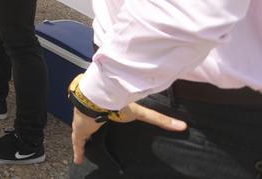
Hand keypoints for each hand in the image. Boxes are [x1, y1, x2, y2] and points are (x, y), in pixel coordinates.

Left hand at [71, 102, 186, 163]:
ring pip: (85, 135)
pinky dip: (78, 152)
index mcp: (109, 112)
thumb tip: (183, 126)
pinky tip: (77, 160)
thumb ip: (160, 119)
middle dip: (95, 133)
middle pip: (95, 127)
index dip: (109, 122)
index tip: (110, 125)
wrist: (96, 100)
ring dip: (86, 141)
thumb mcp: (141, 113)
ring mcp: (85, 125)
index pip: (108, 118)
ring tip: (89, 150)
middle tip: (97, 141)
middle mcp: (96, 118)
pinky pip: (78, 144)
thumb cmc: (118, 105)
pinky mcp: (79, 132)